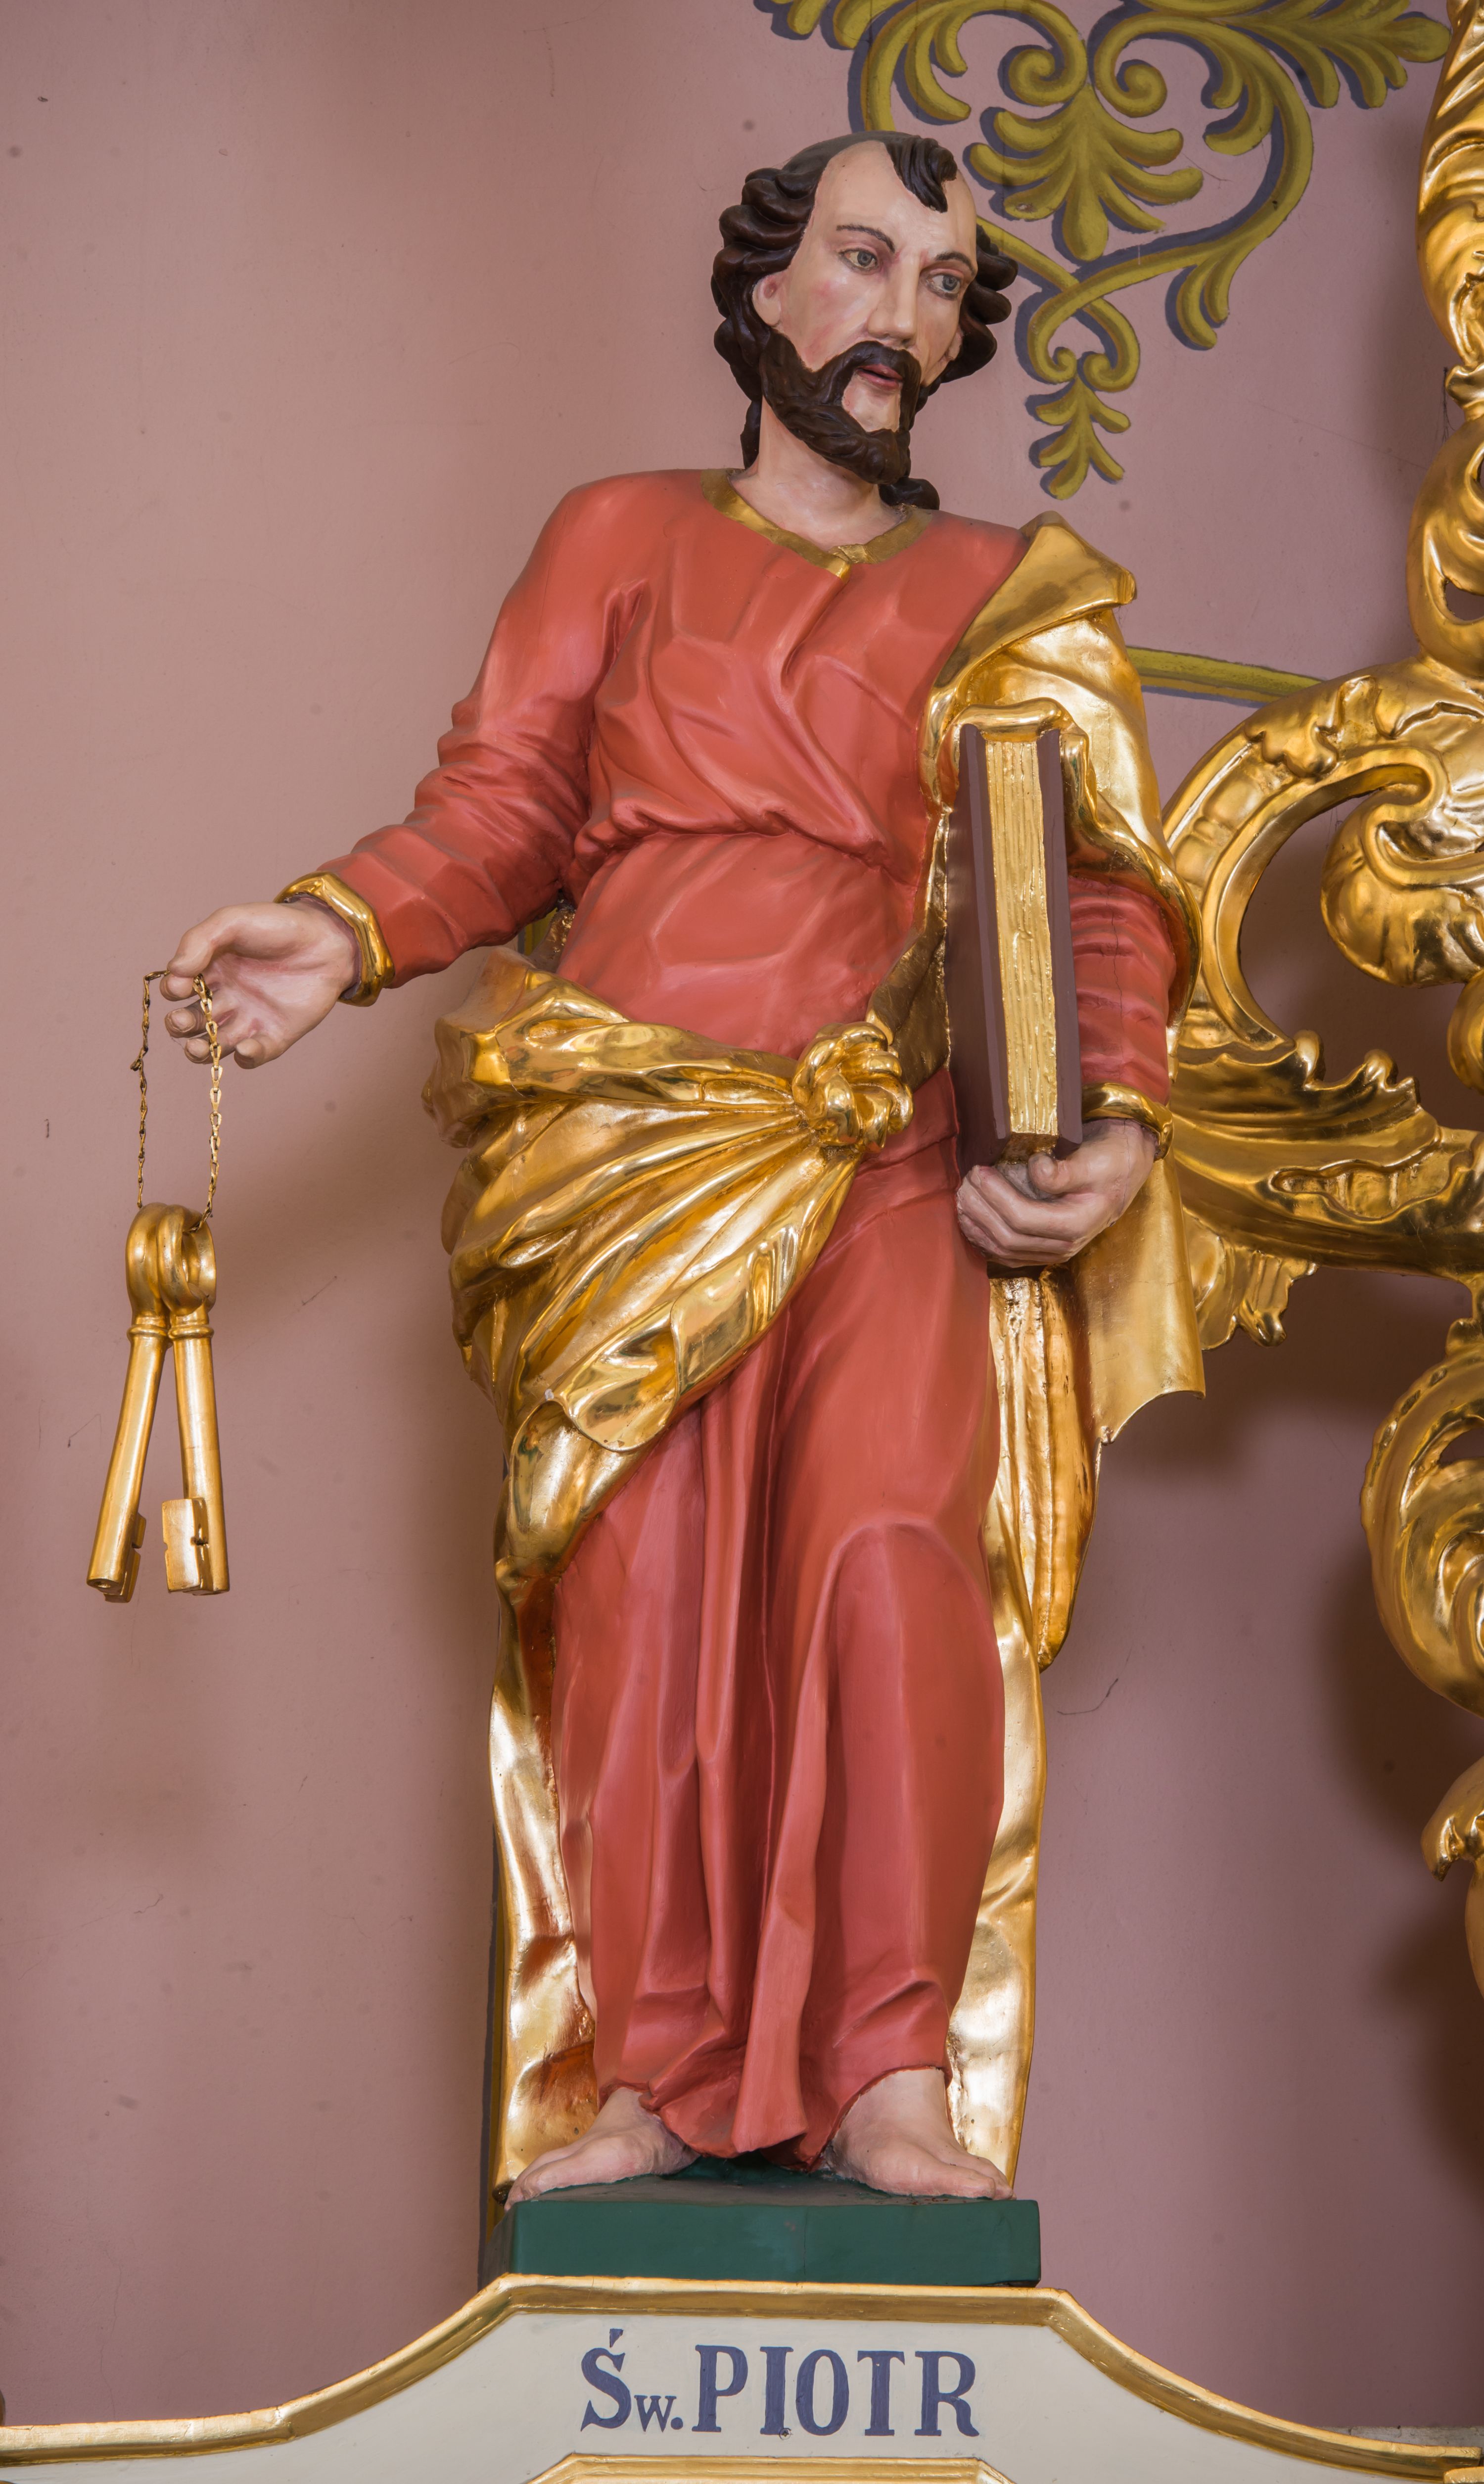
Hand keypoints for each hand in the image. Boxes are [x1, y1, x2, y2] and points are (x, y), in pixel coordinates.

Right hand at [161, 901, 361, 1067]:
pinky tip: (244, 1046)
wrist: (326, 940)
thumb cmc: (277, 926)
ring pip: (214, 1045)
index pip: (179, 989)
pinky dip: (245, 1056)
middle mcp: (225, 997)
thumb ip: (199, 940)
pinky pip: (253, 1055)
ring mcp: (249, 1018)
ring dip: (200, 1051)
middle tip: (182, 1021)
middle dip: (179, 1026)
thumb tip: (175, 971)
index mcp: (210, 970)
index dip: (174, 991)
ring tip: (198, 1048)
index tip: (181, 985)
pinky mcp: (275, 1035)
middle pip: (191, 1022)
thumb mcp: (232, 921)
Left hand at [956, 1118, 1156, 1268]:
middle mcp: (1064, 1246)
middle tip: (964, 1181)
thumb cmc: (1111, 1161)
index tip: (979, 1170)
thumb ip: (1065, 1171)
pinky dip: (983, 1238)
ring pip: (1003, 1249)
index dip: (995, 1196)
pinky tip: (969, 1220)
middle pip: (1008, 1237)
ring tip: (961, 1197)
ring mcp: (1052, 1252)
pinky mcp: (1043, 1250)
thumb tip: (1038, 1169)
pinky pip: (1007, 1253)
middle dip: (979, 1209)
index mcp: (1076, 1224)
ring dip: (976, 1224)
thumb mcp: (1094, 1160)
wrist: (1124, 1171)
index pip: (1023, 1218)